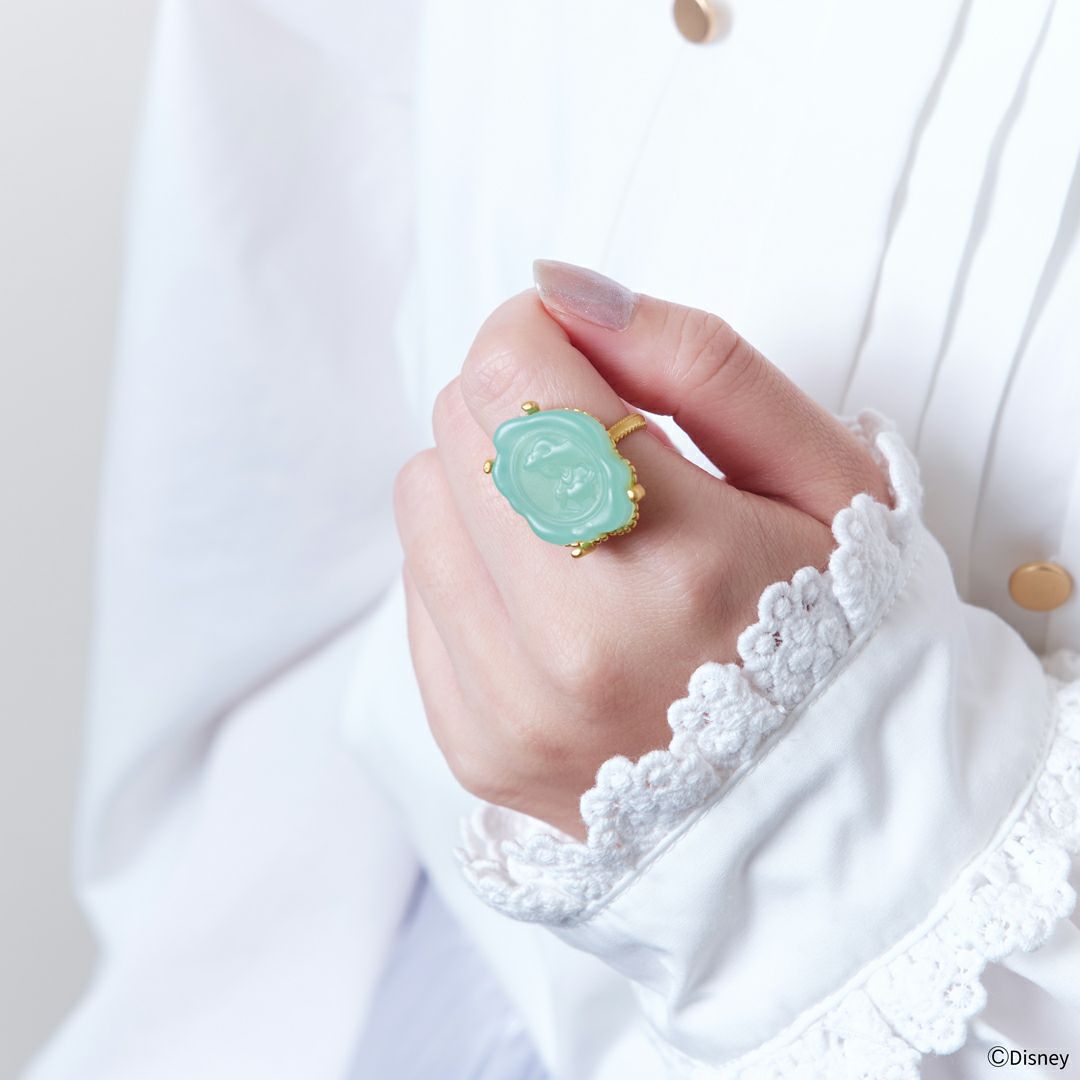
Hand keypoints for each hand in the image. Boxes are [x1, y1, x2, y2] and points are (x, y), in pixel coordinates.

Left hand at [393, 260, 889, 840]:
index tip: (591, 365)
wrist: (824, 800)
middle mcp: (574, 646)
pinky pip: (418, 591)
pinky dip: (475, 566)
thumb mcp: (825, 473)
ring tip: (581, 529)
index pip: (509, 370)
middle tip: (602, 454)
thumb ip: (697, 359)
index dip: (541, 335)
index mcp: (675, 559)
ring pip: (420, 500)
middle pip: (456, 424)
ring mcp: (511, 709)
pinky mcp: (475, 746)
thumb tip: (556, 286)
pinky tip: (556, 599)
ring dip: (490, 483)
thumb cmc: (839, 625)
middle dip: (522, 406)